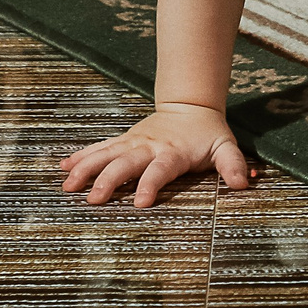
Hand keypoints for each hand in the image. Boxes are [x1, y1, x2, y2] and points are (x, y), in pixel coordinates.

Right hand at [60, 103, 254, 206]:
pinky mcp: (124, 140)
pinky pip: (100, 148)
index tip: (141, 203)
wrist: (190, 105)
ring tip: (68, 185)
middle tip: (93, 200)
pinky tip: (63, 167)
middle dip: (109, 180)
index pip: (160, 169)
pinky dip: (81, 156)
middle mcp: (148, 146)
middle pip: (126, 163)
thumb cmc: (207, 134)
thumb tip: (243, 183)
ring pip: (106, 154)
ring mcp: (133, 142)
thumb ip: (233, 164)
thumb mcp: (225, 147)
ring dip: (86, 168)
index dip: (151, 184)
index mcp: (172, 152)